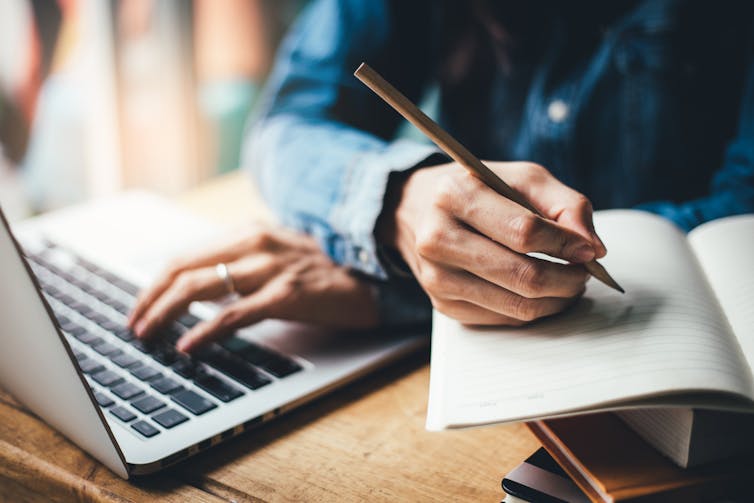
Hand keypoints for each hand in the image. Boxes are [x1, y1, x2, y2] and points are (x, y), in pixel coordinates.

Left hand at [128, 224, 378, 352]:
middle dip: (150, 299)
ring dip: (166, 313)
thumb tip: (201, 288)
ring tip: (149, 335)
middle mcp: (255, 242)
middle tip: (134, 325)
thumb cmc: (324, 270)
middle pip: (184, 268)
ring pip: (201, 286)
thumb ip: (242, 262)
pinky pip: (234, 314)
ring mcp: (271, 267)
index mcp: (249, 233)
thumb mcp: (278, 254)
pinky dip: (205, 331)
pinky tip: (188, 346)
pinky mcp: (287, 293)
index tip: (141, 306)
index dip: (156, 283)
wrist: (373, 277)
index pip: (186, 255)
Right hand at [378, 161, 606, 325]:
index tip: (589, 250)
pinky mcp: (442, 306)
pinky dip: (533, 309)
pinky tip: (539, 292)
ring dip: (556, 299)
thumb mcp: (521, 178)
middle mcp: (437, 238)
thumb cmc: (477, 190)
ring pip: (517, 306)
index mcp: (455, 196)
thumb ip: (565, 204)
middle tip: (584, 273)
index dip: (566, 245)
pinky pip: (505, 320)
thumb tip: (591, 248)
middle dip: (568, 279)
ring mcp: (437, 277)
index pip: (524, 232)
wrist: (416, 210)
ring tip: (568, 282)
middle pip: (523, 276)